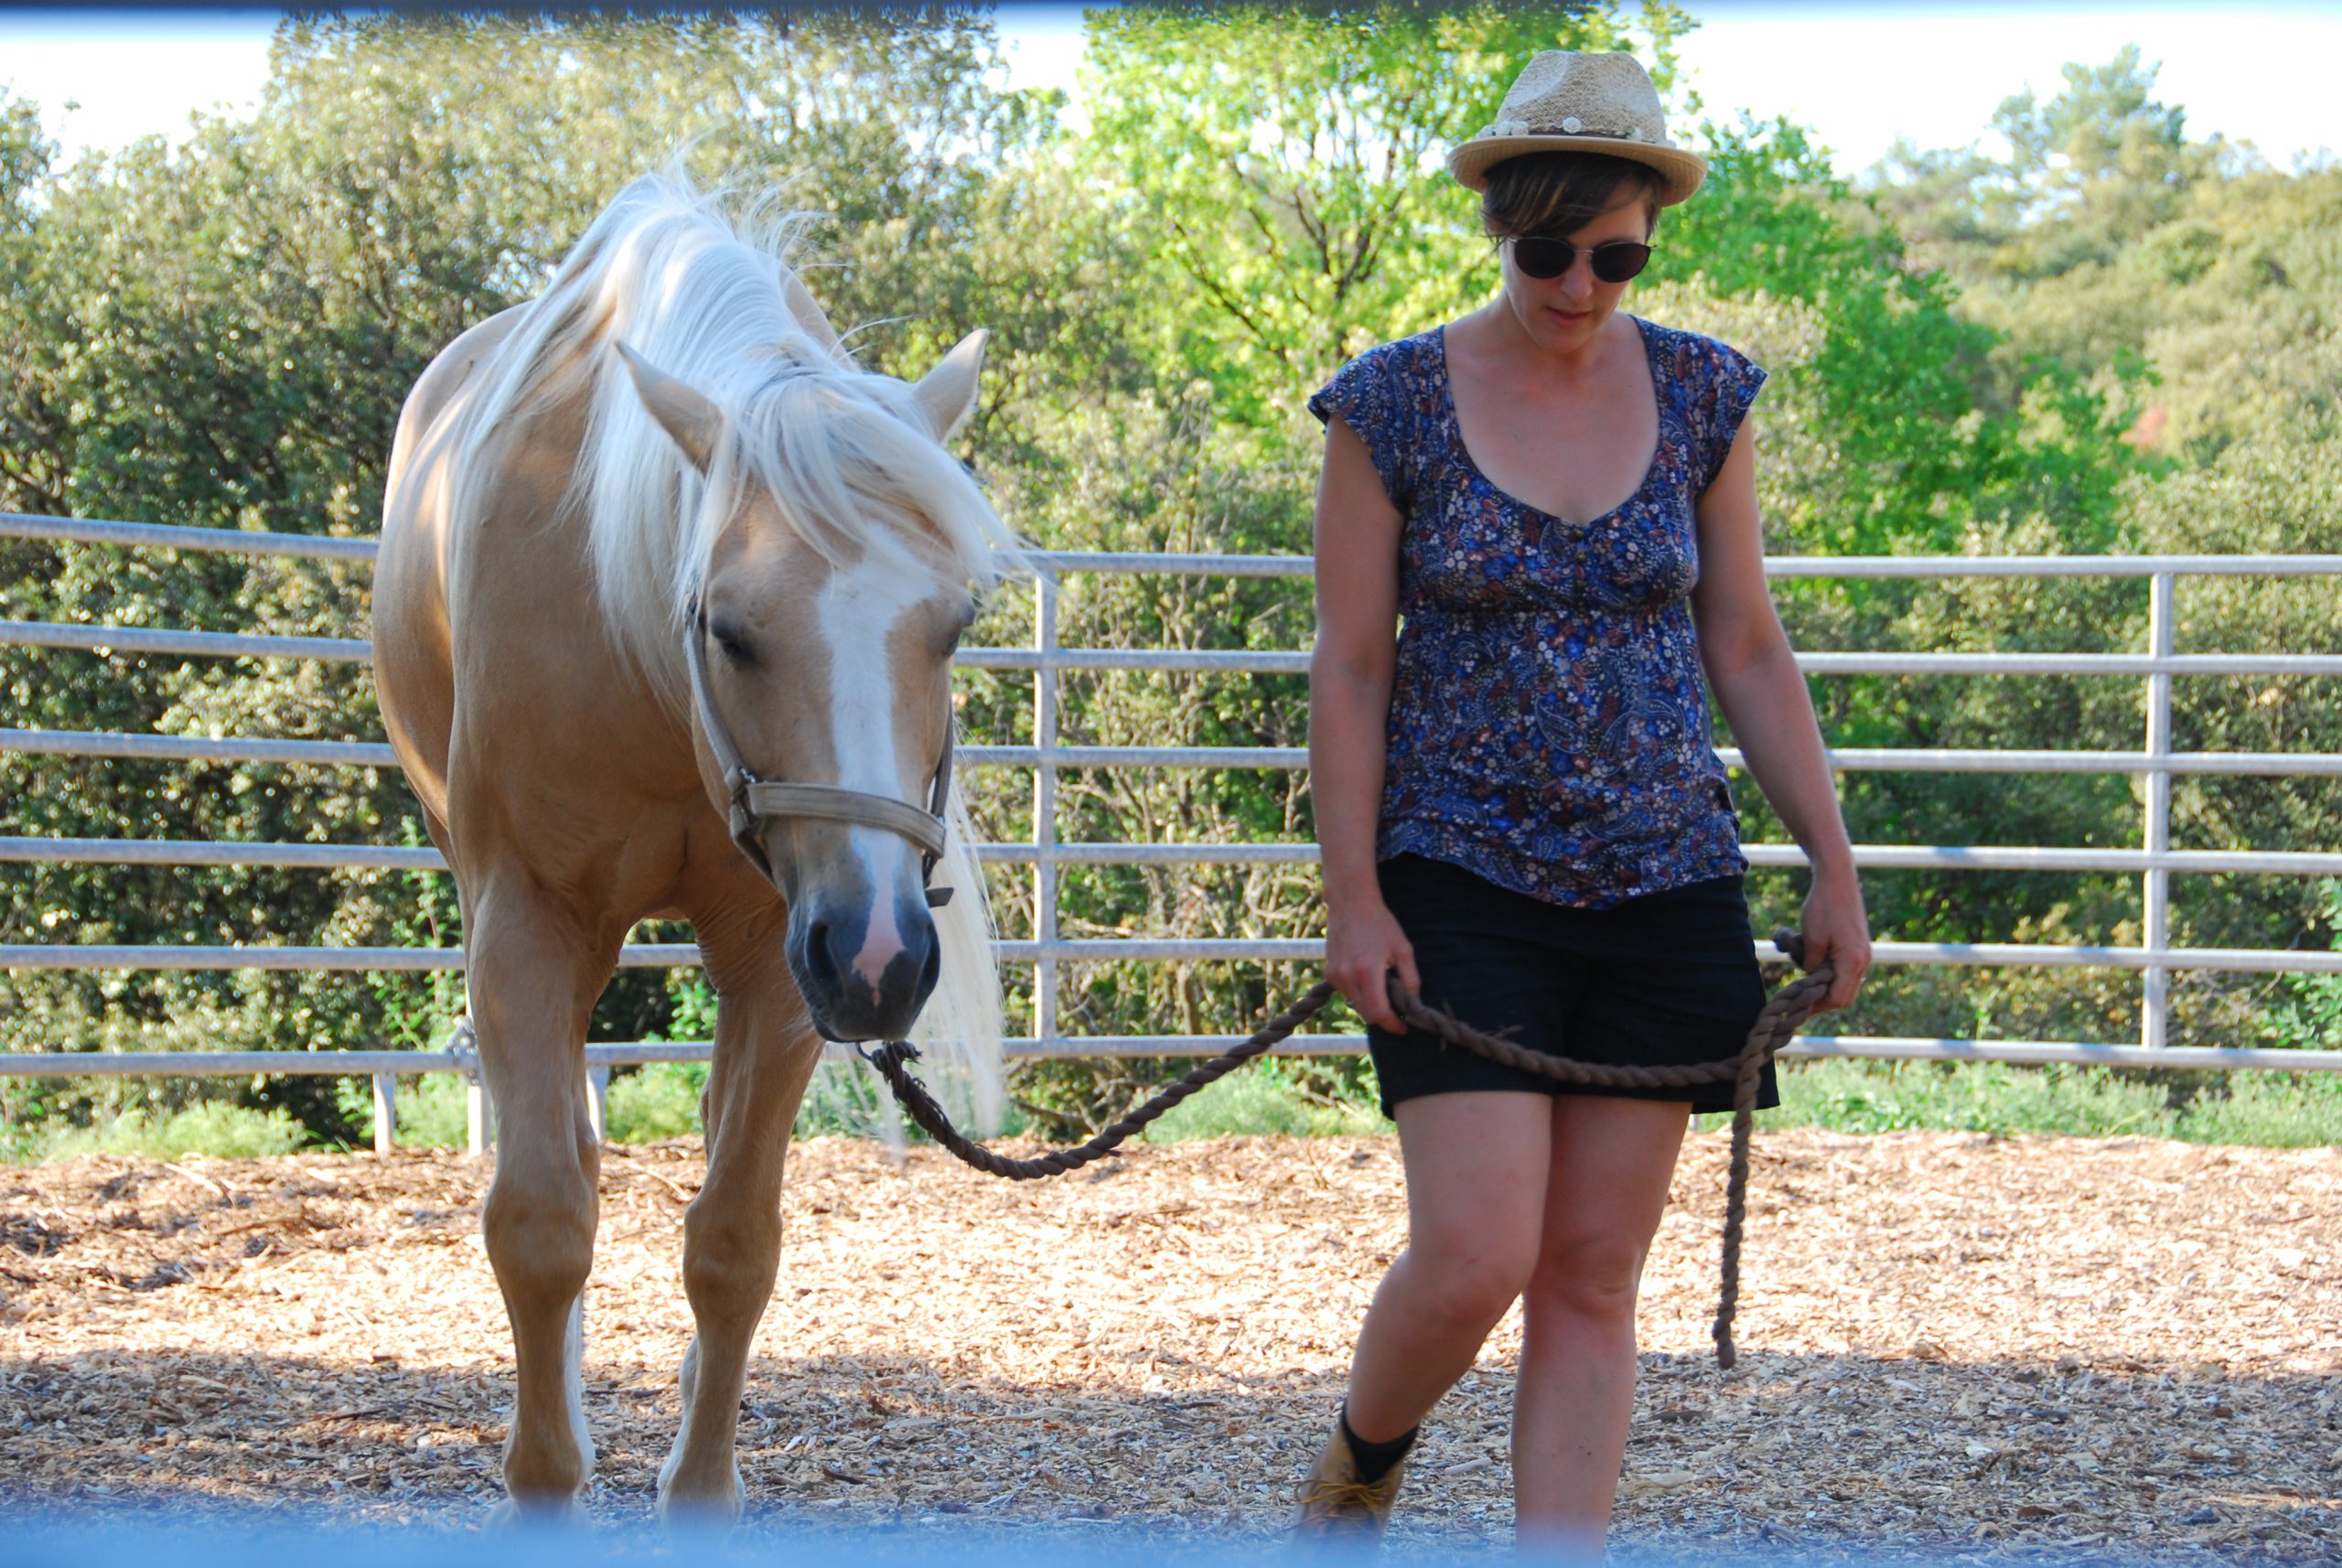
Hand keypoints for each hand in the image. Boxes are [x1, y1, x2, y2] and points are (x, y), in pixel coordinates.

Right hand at [1326, 894, 1419, 1032]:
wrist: (1351, 903)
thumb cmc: (1380, 923)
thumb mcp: (1403, 949)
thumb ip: (1410, 979)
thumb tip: (1414, 1002)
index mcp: (1368, 972)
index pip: (1379, 1013)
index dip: (1393, 1025)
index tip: (1404, 1027)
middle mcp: (1348, 977)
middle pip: (1367, 1015)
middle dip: (1384, 1017)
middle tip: (1398, 1011)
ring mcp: (1335, 975)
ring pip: (1356, 1005)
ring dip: (1370, 1005)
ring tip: (1382, 986)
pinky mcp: (1329, 972)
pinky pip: (1347, 993)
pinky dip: (1359, 993)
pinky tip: (1367, 976)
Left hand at [1800, 866, 1870, 1011]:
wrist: (1837, 879)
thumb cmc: (1823, 907)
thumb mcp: (1811, 940)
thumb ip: (1811, 966)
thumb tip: (1811, 980)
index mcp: (1854, 961)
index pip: (1838, 998)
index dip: (1817, 1006)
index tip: (1798, 1007)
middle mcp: (1863, 961)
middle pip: (1844, 995)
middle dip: (1821, 998)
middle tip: (1800, 996)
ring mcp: (1863, 953)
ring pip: (1845, 982)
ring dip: (1824, 982)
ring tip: (1803, 971)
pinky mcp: (1858, 946)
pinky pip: (1844, 968)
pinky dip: (1828, 969)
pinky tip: (1810, 958)